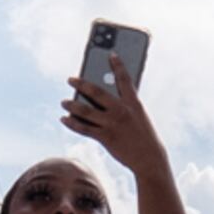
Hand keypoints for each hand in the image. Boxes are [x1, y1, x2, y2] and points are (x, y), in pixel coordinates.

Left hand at [63, 51, 168, 177]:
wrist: (150, 158)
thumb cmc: (144, 136)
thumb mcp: (139, 117)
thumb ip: (124, 105)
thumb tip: (103, 99)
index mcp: (134, 103)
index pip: (125, 79)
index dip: (118, 65)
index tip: (111, 54)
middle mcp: (122, 111)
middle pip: (98, 92)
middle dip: (82, 84)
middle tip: (70, 79)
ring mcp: (113, 124)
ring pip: (86, 111)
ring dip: (72, 105)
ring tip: (64, 102)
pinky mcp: (106, 137)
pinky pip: (84, 128)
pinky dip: (72, 123)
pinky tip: (64, 119)